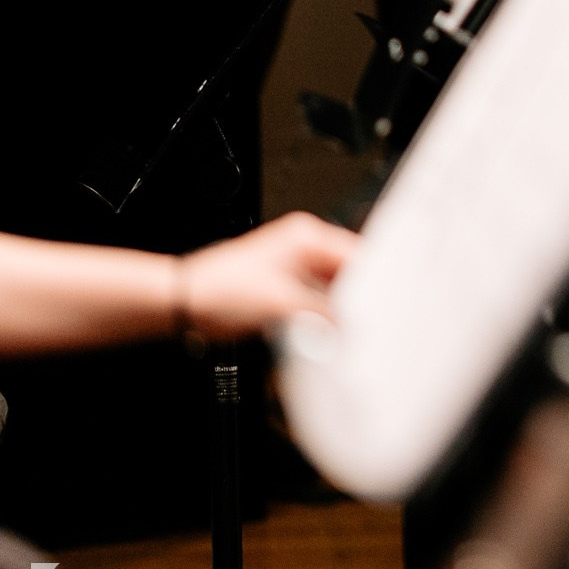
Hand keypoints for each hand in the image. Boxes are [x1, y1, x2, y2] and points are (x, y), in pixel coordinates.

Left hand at [180, 212, 358, 340]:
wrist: (185, 304)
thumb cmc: (218, 289)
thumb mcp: (282, 302)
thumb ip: (325, 312)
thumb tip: (353, 324)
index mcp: (307, 236)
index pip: (356, 254)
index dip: (373, 281)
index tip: (383, 305)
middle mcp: (304, 248)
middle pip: (348, 272)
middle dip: (357, 297)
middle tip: (367, 321)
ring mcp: (295, 269)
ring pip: (335, 289)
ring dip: (340, 310)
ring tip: (348, 329)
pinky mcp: (287, 290)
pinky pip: (319, 302)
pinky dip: (325, 317)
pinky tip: (330, 332)